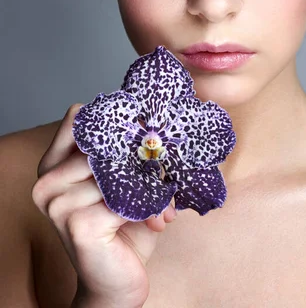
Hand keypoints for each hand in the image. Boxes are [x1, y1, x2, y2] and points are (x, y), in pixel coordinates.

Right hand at [32, 104, 176, 307]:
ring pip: (118, 173)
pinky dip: (149, 209)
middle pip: (104, 145)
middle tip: (163, 179)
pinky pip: (126, 201)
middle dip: (141, 160)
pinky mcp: (78, 226)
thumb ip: (128, 152)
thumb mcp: (123, 181)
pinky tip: (155, 222)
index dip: (115, 122)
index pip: (78, 118)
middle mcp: (48, 182)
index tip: (143, 132)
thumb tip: (155, 126)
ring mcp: (59, 204)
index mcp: (54, 164)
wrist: (116, 283)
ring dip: (150, 189)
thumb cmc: (122, 227)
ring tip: (161, 206)